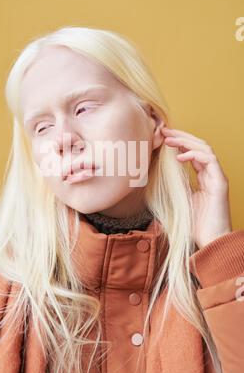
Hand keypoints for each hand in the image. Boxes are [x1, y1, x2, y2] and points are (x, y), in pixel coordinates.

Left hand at [161, 126, 232, 247]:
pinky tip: (179, 157)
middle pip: (198, 145)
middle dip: (180, 136)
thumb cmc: (194, 225)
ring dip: (186, 141)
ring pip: (205, 148)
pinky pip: (210, 159)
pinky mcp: (220, 182)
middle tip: (163, 131)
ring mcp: (217, 177)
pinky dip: (194, 155)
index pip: (192, 152)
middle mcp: (210, 174)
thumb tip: (151, 180)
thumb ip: (170, 188)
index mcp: (202, 177)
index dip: (178, 142)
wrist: (210, 241)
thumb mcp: (177, 201)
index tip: (161, 137)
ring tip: (169, 140)